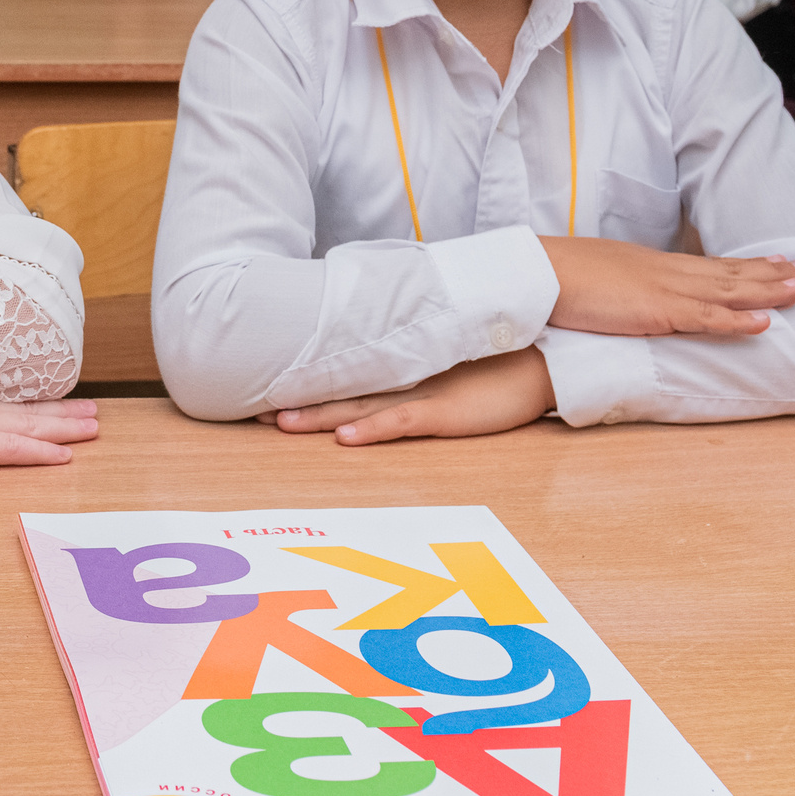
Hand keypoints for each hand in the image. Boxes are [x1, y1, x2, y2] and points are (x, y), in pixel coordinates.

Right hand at [0, 383, 98, 470]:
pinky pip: (10, 449)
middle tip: (95, 413)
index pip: (6, 401)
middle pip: (27, 410)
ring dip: (64, 428)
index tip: (64, 401)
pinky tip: (63, 455)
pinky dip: (39, 451)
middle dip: (63, 413)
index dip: (38, 401)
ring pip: (29, 425)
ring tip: (95, 426)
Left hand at [274, 347, 553, 443]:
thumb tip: (372, 373)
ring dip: (320, 417)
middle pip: (339, 391)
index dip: (303, 385)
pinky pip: (403, 422)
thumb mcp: (441, 364)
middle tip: (253, 412)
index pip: (341, 376)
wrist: (540, 358)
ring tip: (282, 423)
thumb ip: (407, 366)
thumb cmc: (491, 363)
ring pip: (360, 406)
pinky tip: (346, 437)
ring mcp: (422, 394)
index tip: (265, 392)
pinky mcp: (445, 412)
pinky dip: (373, 429)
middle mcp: (401, 378)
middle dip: (296, 403)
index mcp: (398, 367)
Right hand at [539, 236, 794, 335]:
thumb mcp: (604, 278)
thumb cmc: (561, 277)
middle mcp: (668, 272)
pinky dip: (736, 320)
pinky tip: (764, 323)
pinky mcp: (656, 311)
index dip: (749, 265)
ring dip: (769, 289)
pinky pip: (705, 317)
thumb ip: (627, 286)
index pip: (712, 264)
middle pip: (730, 272)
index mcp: (655, 266)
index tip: (780, 261)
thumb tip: (634, 295)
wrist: (540, 272)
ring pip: (728, 290)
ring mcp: (665, 290)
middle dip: (774, 272)